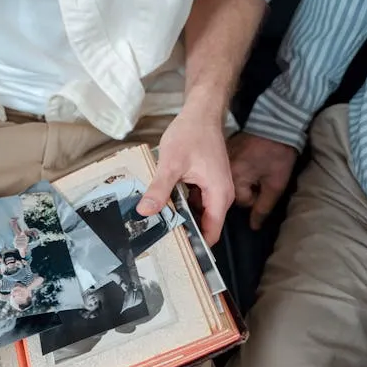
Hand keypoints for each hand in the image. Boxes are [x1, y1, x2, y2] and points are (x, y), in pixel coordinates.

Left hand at [138, 109, 232, 245]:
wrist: (201, 112)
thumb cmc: (191, 133)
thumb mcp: (171, 163)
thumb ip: (159, 190)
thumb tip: (145, 212)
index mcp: (219, 194)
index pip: (211, 232)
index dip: (195, 245)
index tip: (176, 254)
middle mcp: (221, 194)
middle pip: (204, 225)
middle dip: (184, 233)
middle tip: (159, 242)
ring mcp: (214, 188)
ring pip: (197, 213)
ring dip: (181, 219)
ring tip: (157, 227)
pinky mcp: (206, 182)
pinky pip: (195, 201)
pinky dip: (181, 205)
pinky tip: (163, 206)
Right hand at [228, 132, 297, 229]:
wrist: (276, 123)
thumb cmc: (278, 154)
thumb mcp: (275, 184)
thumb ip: (263, 208)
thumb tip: (253, 227)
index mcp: (232, 180)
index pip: (241, 202)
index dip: (255, 197)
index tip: (265, 185)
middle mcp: (220, 171)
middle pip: (230, 193)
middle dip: (246, 190)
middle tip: (261, 178)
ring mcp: (220, 159)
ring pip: (226, 182)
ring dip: (239, 181)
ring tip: (255, 170)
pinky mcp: (222, 150)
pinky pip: (223, 169)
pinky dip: (233, 170)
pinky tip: (246, 163)